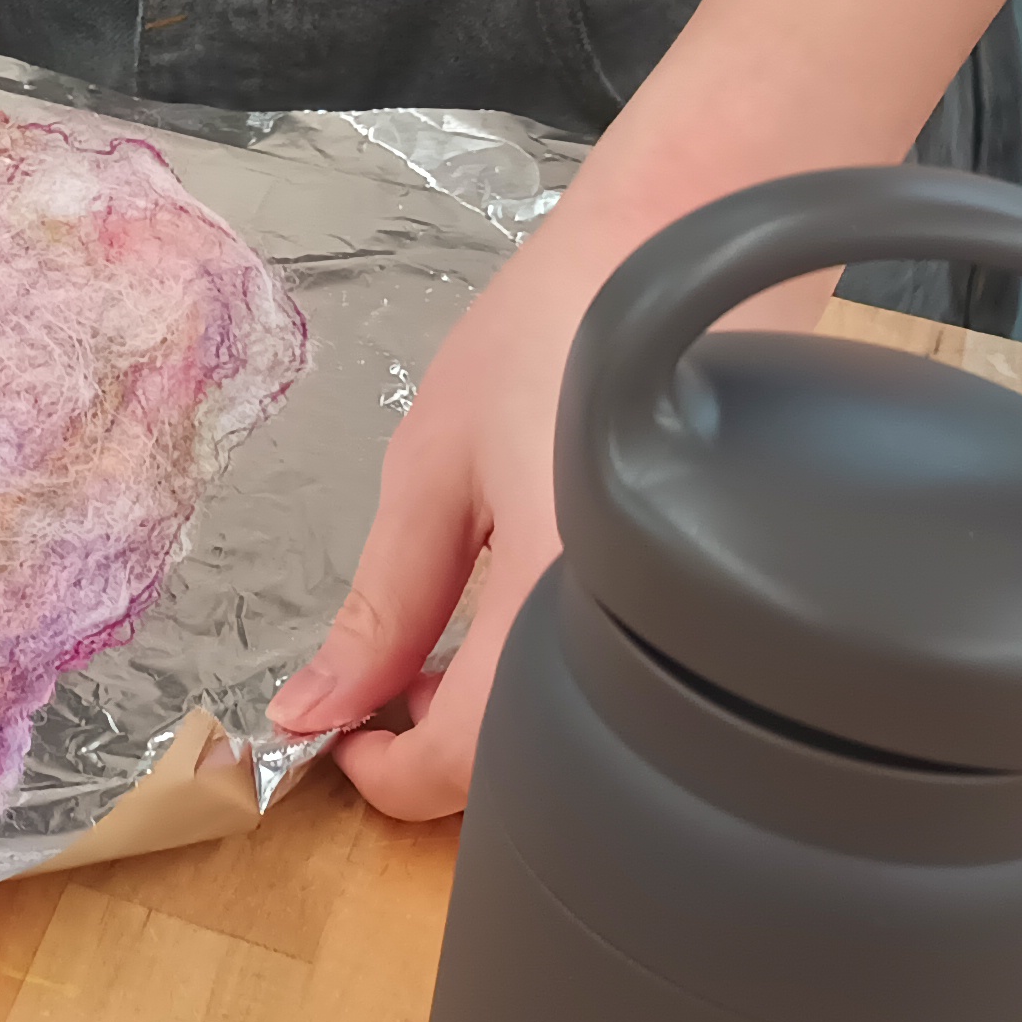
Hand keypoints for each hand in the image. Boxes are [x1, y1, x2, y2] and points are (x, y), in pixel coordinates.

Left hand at [267, 141, 845, 818]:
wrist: (686, 246)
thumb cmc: (555, 332)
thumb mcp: (433, 468)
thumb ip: (380, 607)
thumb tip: (313, 709)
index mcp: (555, 605)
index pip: (464, 768)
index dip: (385, 775)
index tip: (335, 738)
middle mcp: (634, 634)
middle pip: (524, 763)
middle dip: (436, 749)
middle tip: (381, 690)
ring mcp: (685, 622)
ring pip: (569, 726)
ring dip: (488, 715)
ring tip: (438, 650)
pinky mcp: (708, 601)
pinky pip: (615, 677)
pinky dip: (546, 673)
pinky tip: (511, 622)